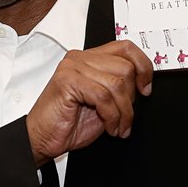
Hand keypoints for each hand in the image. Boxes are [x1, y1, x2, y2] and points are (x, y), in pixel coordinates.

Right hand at [26, 41, 153, 165]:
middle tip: (125, 118)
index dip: (143, 66)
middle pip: (125, 68)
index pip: (126, 48)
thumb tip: (142, 82)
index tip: (146, 88)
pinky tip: (109, 127)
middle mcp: (80, 58)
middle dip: (131, 99)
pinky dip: (112, 116)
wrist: (42, 138)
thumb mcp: (103, 102)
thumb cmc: (68, 122)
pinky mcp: (67, 81)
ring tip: (118, 126)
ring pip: (117, 83)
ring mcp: (72, 68)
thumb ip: (119, 86)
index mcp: (89, 58)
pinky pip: (103, 96)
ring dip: (123, 112)